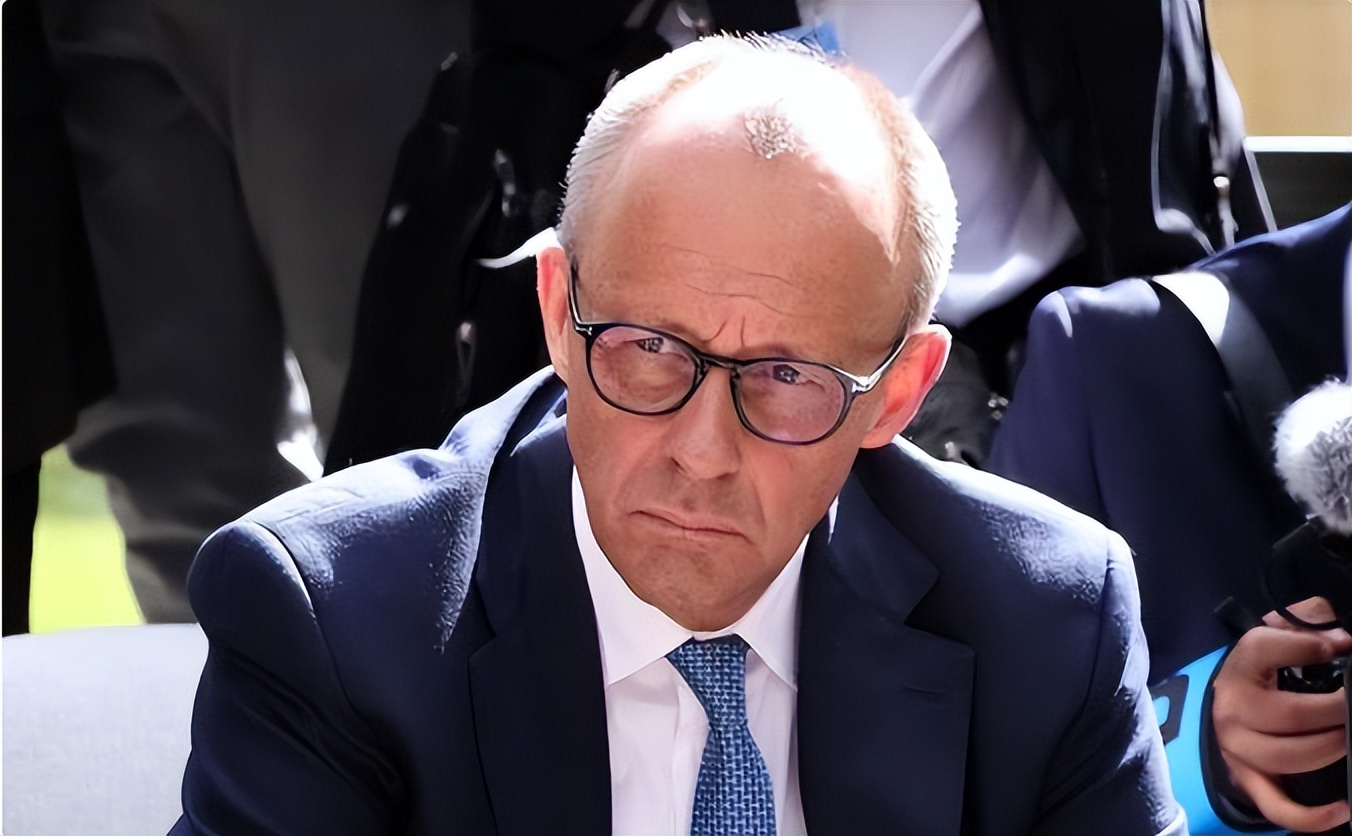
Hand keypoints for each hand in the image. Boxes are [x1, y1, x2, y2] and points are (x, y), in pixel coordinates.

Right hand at [1212, 596, 1351, 831]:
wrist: (1224, 709)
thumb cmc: (1261, 674)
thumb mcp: (1274, 638)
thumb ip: (1304, 622)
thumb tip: (1339, 637)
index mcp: (1238, 669)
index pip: (1263, 649)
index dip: (1305, 645)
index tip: (1339, 647)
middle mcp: (1232, 712)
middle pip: (1289, 715)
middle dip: (1336, 710)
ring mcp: (1239, 750)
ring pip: (1288, 759)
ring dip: (1331, 748)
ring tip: (1349, 736)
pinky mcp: (1249, 781)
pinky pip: (1277, 807)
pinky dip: (1311, 816)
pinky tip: (1342, 809)